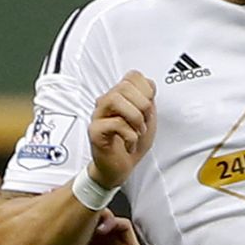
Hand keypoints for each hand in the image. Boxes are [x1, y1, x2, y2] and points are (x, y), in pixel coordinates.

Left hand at [69, 215, 182, 244]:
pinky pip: (122, 224)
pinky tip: (102, 229)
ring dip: (94, 213)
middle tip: (66, 209)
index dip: (63, 217)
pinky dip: (112, 222)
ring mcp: (114, 238)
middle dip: (77, 209)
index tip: (52, 214)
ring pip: (104, 214)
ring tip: (83, 218)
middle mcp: (99, 238)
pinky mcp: (129, 242)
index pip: (74, 223)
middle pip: (87, 213)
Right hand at [89, 72, 156, 187]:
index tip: (149, 109)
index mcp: (120, 96)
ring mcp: (98, 115)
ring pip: (115, 99)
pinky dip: (130, 135)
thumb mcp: (147, 118)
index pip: (133, 76)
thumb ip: (148, 100)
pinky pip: (114, 123)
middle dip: (143, 106)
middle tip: (144, 123)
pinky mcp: (95, 131)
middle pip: (124, 86)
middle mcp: (107, 102)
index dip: (146, 90)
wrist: (120, 168)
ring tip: (138, 131)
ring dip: (134, 117)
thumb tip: (149, 86)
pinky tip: (130, 144)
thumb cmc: (131, 143)